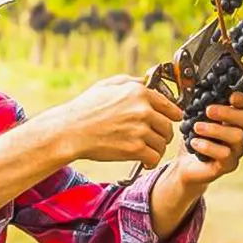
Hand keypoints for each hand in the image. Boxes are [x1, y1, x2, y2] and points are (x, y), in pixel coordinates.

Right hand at [50, 74, 182, 168]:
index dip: (173, 115)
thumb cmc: (85, 108)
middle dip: (163, 134)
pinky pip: (155, 157)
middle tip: (156, 139)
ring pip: (163, 143)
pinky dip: (151, 161)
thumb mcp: (108, 85)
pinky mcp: (134, 148)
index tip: (173, 121)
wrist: (69, 131)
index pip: (170, 106)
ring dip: (157, 148)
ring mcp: (140, 129)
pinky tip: (145, 161)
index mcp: (139, 92)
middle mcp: (143, 109)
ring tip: (148, 150)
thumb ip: (131, 82)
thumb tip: (147, 81)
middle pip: (168, 126)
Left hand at [175, 91, 242, 186]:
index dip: (242, 100)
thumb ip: (202, 107)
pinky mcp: (228, 165)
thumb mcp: (195, 120)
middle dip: (227, 112)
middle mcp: (239, 133)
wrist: (185, 166)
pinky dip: (208, 146)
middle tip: (208, 110)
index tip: (231, 97)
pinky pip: (225, 154)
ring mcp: (236, 150)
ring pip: (237, 136)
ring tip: (197, 127)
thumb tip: (200, 90)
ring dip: (215, 129)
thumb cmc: (194, 140)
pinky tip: (194, 143)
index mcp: (232, 120)